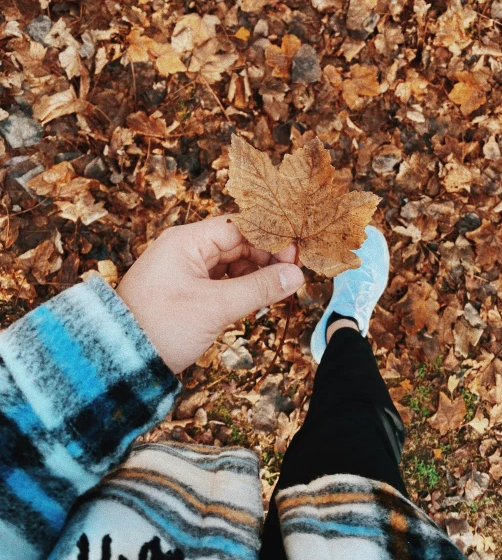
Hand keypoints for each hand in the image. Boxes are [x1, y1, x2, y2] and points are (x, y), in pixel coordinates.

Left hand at [116, 215, 304, 372]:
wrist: (120, 360)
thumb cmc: (162, 327)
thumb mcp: (215, 307)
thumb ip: (259, 288)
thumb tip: (295, 275)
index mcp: (186, 241)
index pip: (238, 228)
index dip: (268, 240)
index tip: (294, 256)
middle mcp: (185, 249)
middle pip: (236, 245)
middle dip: (265, 260)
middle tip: (291, 278)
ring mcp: (185, 270)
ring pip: (230, 265)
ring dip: (254, 276)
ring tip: (276, 294)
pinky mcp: (186, 290)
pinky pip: (220, 281)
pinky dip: (239, 289)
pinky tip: (256, 302)